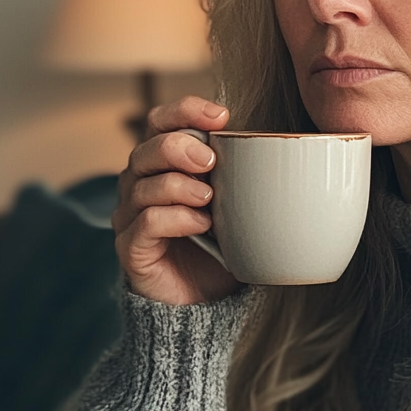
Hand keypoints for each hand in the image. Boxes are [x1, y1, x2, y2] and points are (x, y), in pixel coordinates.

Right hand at [112, 96, 241, 304]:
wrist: (206, 300)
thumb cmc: (221, 242)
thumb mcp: (237, 200)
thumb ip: (244, 172)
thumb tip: (280, 143)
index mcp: (163, 163)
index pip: (159, 120)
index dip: (185, 110)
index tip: (221, 117)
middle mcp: (139, 184)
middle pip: (145, 149)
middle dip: (179, 148)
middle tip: (211, 162)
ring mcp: (130, 217)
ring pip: (142, 185)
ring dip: (178, 186)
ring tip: (210, 199)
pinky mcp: (131, 249)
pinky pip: (144, 223)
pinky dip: (174, 218)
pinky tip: (202, 224)